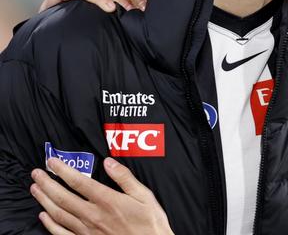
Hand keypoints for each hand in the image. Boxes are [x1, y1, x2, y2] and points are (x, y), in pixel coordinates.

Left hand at [30, 157, 172, 234]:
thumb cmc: (149, 223)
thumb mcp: (145, 196)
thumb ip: (125, 178)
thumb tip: (109, 162)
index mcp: (107, 201)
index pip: (79, 182)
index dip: (62, 171)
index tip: (52, 162)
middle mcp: (93, 215)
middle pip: (63, 197)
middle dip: (47, 184)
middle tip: (36, 173)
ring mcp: (86, 230)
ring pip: (58, 214)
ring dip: (44, 200)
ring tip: (35, 189)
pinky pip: (61, 233)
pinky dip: (49, 225)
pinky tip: (43, 216)